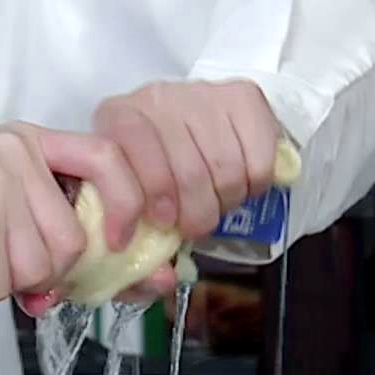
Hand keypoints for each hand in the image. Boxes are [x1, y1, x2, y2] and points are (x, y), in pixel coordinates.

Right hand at [0, 122, 164, 303]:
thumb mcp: (10, 214)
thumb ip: (71, 237)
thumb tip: (155, 280)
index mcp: (31, 142)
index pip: (110, 157)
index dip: (130, 203)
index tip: (122, 242)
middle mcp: (15, 152)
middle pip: (75, 239)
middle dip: (45, 271)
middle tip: (3, 263)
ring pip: (43, 266)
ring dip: (8, 281)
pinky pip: (3, 283)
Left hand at [19, 80, 280, 315]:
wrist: (187, 125)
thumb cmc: (151, 172)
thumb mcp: (127, 201)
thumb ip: (134, 246)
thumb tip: (162, 279)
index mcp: (116, 118)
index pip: (125, 160)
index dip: (135, 206)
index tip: (141, 233)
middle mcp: (157, 97)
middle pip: (187, 173)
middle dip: (193, 215)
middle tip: (190, 226)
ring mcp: (202, 94)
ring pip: (226, 170)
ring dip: (223, 203)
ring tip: (213, 204)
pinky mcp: (244, 97)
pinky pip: (258, 159)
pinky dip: (253, 186)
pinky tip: (237, 184)